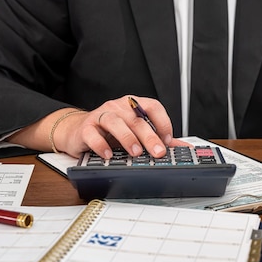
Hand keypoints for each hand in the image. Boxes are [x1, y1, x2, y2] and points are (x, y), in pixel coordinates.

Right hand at [50, 96, 189, 158]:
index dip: (163, 121)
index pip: (153, 106)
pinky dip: (101, 145)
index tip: (168, 139)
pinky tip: (109, 155)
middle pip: (136, 118)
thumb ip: (158, 138)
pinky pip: (93, 134)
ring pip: (115, 122)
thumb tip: (183, 148)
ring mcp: (101, 115)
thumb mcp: (135, 133)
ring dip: (127, 137)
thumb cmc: (110, 132)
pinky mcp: (86, 128)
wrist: (78, 132)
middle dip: (149, 135)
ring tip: (135, 152)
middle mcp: (119, 107)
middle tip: (158, 151)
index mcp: (133, 106)